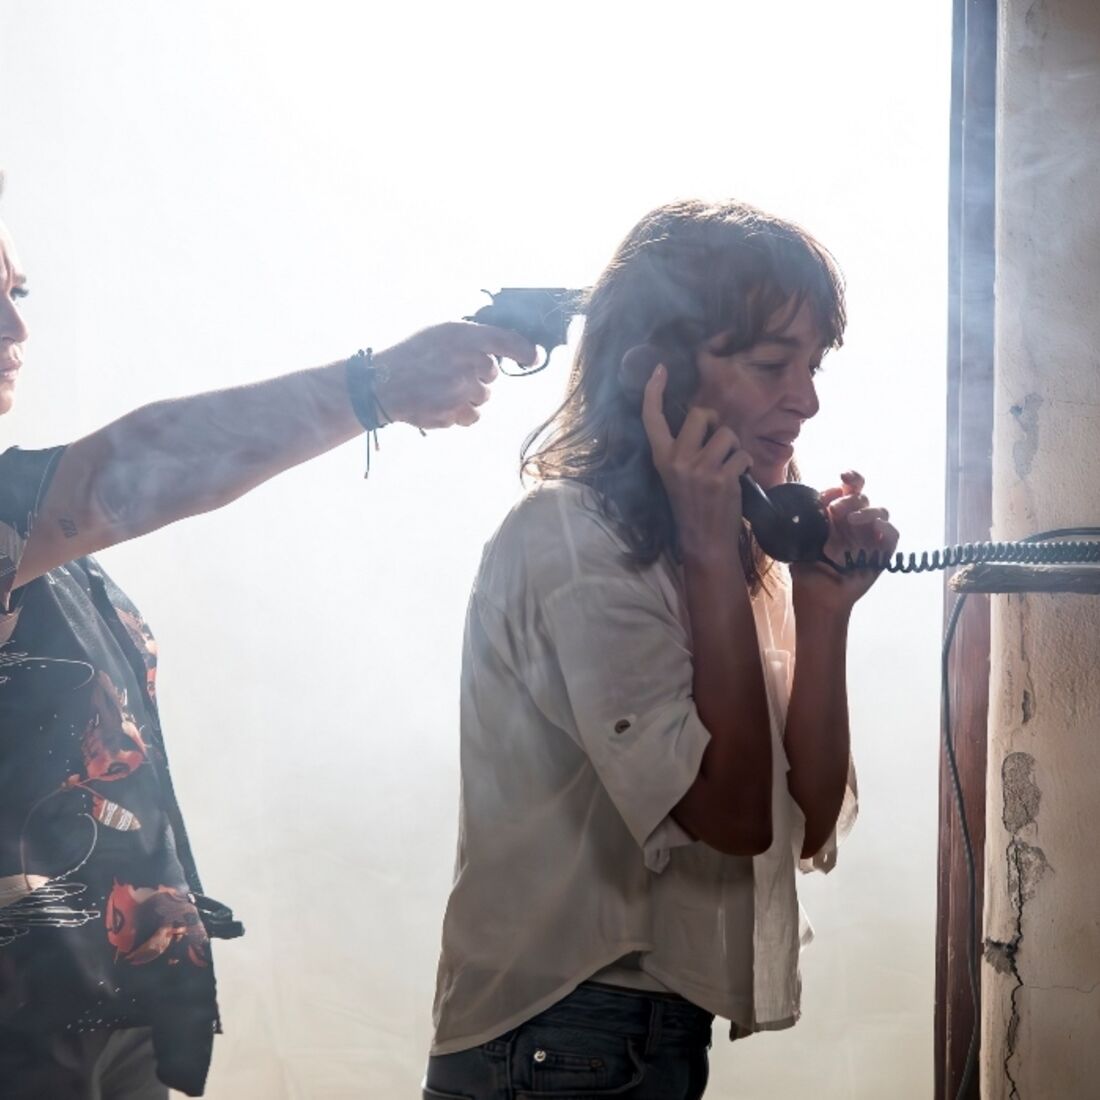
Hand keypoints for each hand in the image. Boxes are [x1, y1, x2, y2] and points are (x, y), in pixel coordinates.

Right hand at [369, 322, 536, 428]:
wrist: (381, 384)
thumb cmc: (409, 355)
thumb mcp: (438, 331)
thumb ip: (470, 337)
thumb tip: (500, 345)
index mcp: (463, 336)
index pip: (508, 341)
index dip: (525, 350)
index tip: (532, 356)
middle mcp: (467, 362)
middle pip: (492, 374)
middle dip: (478, 375)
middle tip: (452, 371)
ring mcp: (461, 390)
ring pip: (483, 397)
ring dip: (469, 395)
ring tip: (441, 388)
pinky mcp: (454, 413)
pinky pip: (472, 416)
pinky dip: (460, 412)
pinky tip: (441, 403)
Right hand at [641, 364, 752, 561]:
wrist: (704, 540)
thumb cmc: (693, 506)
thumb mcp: (676, 475)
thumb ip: (683, 449)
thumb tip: (702, 420)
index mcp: (662, 457)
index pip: (651, 418)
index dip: (653, 391)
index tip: (660, 369)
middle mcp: (677, 460)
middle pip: (700, 414)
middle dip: (714, 422)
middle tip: (717, 443)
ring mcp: (699, 469)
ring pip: (726, 434)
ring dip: (734, 447)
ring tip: (729, 465)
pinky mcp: (721, 478)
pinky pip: (742, 455)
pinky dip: (746, 465)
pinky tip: (739, 479)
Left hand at [791, 470, 898, 611]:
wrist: (817, 599)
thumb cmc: (808, 572)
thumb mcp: (799, 541)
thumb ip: (802, 521)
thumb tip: (802, 501)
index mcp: (837, 516)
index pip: (849, 489)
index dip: (850, 479)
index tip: (842, 476)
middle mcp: (856, 524)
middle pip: (864, 497)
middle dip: (851, 497)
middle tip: (835, 509)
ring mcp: (870, 538)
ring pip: (881, 511)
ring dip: (867, 510)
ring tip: (851, 519)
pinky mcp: (881, 554)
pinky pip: (893, 535)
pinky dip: (887, 528)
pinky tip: (876, 527)